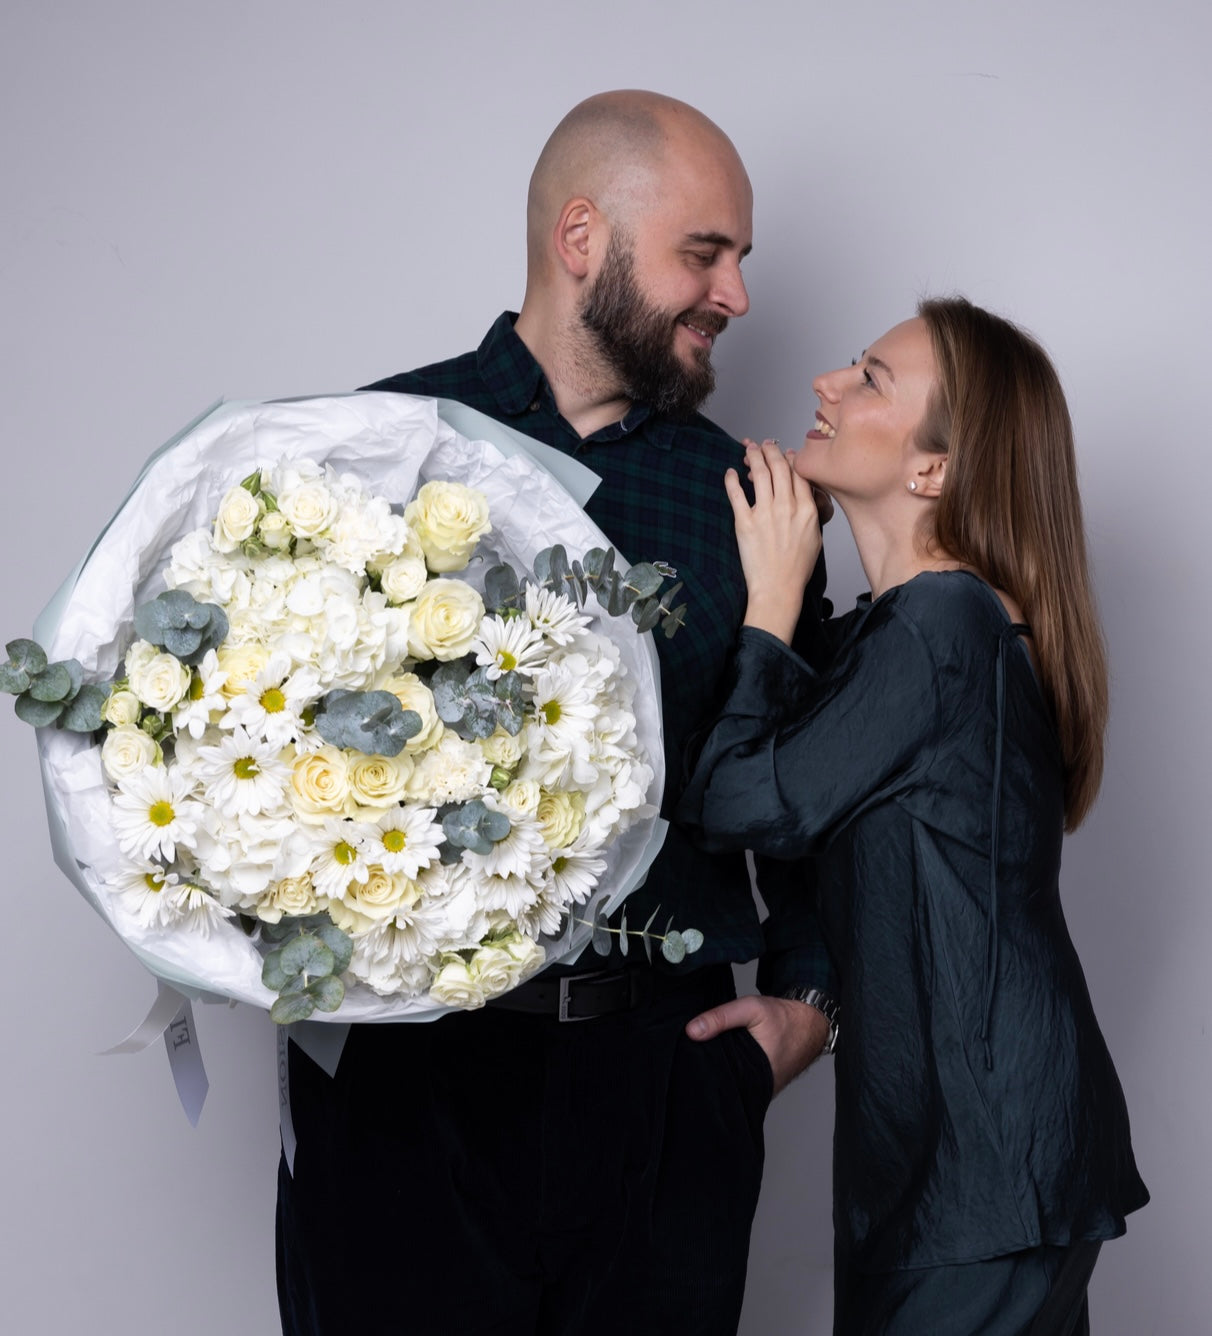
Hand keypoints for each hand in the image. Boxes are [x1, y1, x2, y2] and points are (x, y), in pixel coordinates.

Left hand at [685, 994, 829, 1095]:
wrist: (810, 1023)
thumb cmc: (783, 1017)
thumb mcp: (750, 1009)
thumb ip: (720, 1018)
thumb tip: (691, 1030)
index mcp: (754, 1075)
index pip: (719, 1083)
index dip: (701, 1074)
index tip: (685, 1064)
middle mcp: (760, 1089)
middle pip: (725, 1086)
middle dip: (708, 1076)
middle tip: (689, 1063)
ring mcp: (763, 1090)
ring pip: (734, 1086)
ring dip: (721, 1075)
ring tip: (702, 1063)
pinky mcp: (764, 1086)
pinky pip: (743, 1083)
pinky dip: (733, 1074)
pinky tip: (722, 1063)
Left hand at [726, 439, 823, 643]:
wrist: (778, 589)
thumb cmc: (796, 569)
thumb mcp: (815, 537)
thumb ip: (811, 513)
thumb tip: (804, 496)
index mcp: (807, 509)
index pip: (800, 473)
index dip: (791, 458)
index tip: (785, 452)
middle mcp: (787, 507)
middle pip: (779, 467)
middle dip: (770, 450)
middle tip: (764, 444)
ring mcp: (765, 513)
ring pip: (760, 473)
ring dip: (753, 456)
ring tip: (748, 448)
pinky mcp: (745, 523)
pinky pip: (736, 494)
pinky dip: (732, 480)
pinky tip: (731, 472)